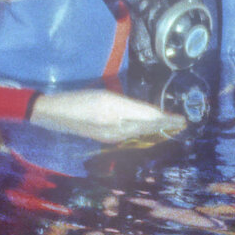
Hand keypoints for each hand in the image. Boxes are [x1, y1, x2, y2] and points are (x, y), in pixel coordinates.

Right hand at [29, 87, 187, 143]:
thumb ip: (128, 106)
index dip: (165, 119)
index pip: (147, 118)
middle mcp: (116, 130)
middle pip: (146, 127)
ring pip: (139, 132)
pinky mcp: (105, 137)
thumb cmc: (76, 100)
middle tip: (182, 124)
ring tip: (169, 126)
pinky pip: (130, 134)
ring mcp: (110, 136)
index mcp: (117, 116)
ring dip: (156, 129)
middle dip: (164, 125)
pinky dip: (143, 131)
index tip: (181, 120)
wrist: (52, 113)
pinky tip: (148, 129)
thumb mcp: (104, 96)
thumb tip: (151, 114)